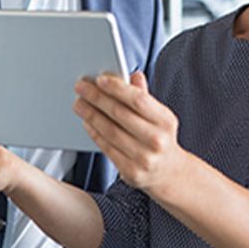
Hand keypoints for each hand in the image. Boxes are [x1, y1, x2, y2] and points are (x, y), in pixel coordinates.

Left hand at [73, 71, 187, 192]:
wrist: (168, 172)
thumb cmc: (159, 138)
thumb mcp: (159, 117)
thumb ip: (145, 97)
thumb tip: (133, 75)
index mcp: (165, 121)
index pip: (138, 99)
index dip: (117, 88)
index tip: (100, 79)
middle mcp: (157, 140)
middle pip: (120, 114)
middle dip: (97, 98)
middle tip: (81, 87)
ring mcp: (144, 158)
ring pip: (110, 131)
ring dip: (91, 115)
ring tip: (79, 104)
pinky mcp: (131, 172)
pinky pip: (107, 148)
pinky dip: (94, 133)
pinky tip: (87, 122)